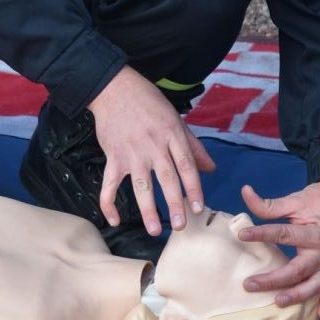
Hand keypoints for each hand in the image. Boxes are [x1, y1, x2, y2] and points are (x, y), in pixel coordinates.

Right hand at [88, 66, 215, 238]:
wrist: (115, 88)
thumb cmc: (148, 102)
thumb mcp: (175, 119)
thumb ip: (193, 146)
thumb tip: (211, 169)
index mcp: (172, 135)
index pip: (186, 165)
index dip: (193, 188)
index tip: (198, 207)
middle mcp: (153, 145)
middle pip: (167, 178)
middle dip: (174, 203)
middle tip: (181, 225)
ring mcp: (132, 152)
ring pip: (141, 185)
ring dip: (147, 209)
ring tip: (153, 230)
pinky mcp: (113, 156)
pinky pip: (110, 184)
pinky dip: (109, 203)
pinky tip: (114, 220)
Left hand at [235, 179, 319, 319]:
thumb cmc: (318, 201)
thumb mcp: (295, 200)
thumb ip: (270, 204)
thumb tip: (245, 191)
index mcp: (315, 232)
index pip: (284, 235)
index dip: (262, 234)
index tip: (242, 235)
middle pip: (297, 270)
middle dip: (273, 280)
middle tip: (249, 284)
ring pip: (314, 285)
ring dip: (296, 296)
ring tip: (277, 302)